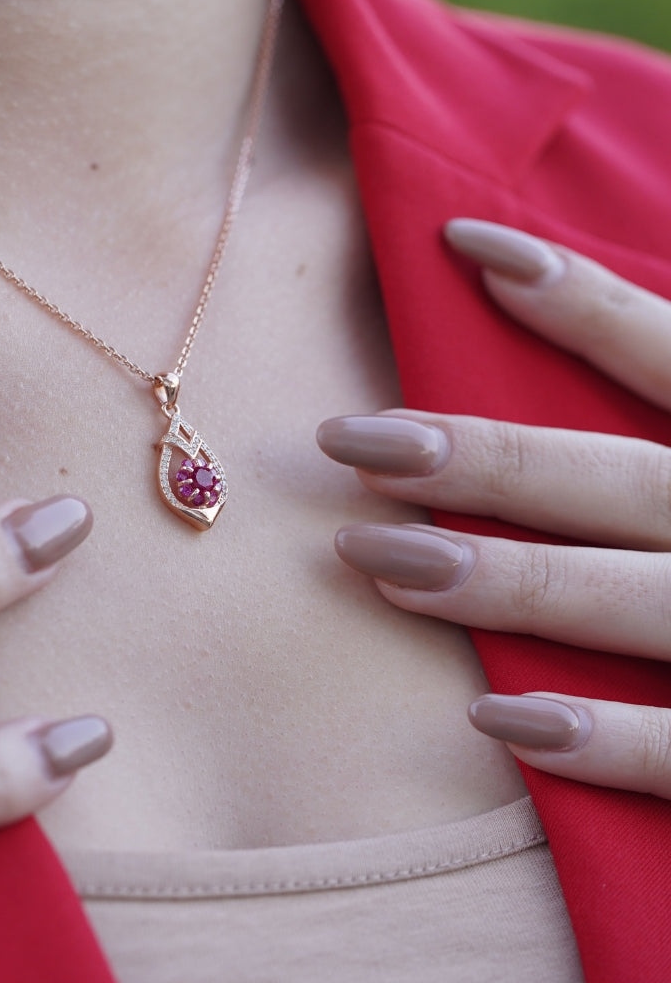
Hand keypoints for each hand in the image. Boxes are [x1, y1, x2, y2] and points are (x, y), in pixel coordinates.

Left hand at [317, 219, 670, 798]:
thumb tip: (585, 296)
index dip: (577, 298)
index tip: (463, 243)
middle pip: (618, 478)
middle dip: (481, 459)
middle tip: (349, 440)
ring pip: (633, 601)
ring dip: (500, 583)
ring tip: (369, 558)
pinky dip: (604, 739)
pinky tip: (497, 717)